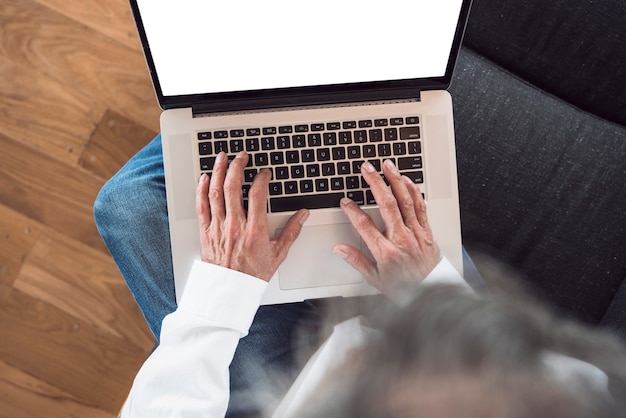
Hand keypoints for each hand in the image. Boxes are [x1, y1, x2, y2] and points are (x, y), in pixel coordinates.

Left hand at [196, 151, 308, 280]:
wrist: (230, 290)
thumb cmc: (253, 274)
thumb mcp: (278, 254)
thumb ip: (291, 232)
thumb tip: (302, 215)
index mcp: (254, 230)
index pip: (258, 195)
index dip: (261, 178)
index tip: (264, 172)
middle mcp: (234, 226)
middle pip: (234, 187)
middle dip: (237, 167)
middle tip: (242, 156)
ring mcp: (218, 227)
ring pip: (216, 192)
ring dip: (219, 171)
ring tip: (222, 157)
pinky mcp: (206, 231)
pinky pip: (201, 206)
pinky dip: (202, 189)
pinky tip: (205, 178)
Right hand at [334, 159, 440, 300]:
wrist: (432, 293)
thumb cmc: (404, 287)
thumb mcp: (375, 279)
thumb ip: (357, 261)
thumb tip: (339, 249)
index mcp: (386, 251)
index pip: (364, 225)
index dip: (352, 211)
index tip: (345, 201)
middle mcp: (401, 238)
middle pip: (387, 204)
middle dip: (375, 183)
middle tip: (367, 168)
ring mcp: (416, 232)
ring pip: (405, 200)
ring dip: (395, 180)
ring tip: (387, 165)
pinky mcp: (427, 231)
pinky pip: (420, 206)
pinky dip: (414, 191)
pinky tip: (406, 180)